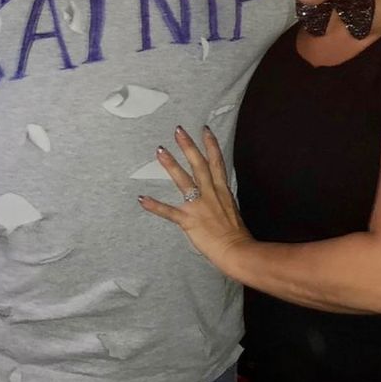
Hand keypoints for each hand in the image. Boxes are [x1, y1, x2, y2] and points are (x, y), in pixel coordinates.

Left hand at [138, 126, 252, 277]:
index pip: (217, 163)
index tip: (205, 130)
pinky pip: (169, 212)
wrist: (238, 251)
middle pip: (199, 165)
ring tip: (161, 150)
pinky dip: (155, 206)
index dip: (211, 145)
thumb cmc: (237, 236)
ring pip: (184, 180)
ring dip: (171, 165)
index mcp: (222, 191)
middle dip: (188, 146)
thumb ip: (222, 201)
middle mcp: (211, 194)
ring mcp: (199, 206)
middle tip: (178, 130)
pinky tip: (143, 198)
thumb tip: (217, 197)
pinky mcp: (189, 220)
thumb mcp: (232, 211)